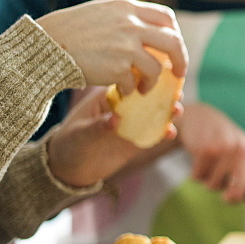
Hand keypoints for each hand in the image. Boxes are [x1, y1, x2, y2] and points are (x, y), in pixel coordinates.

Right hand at [36, 0, 188, 95]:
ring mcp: (126, 45)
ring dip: (153, 82)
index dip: (174, 34)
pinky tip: (123, 91)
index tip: (172, 49)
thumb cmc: (69, 32)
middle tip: (179, 74)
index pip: (166, 18)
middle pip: (173, 42)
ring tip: (144, 88)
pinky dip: (132, 89)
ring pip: (157, 68)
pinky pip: (135, 83)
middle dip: (181, 60)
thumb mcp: (100, 14)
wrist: (44, 46)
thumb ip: (126, 19)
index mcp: (126, 7)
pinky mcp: (118, 67)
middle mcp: (130, 23)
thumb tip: (152, 32)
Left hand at [46, 87, 180, 187]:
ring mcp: (131, 124)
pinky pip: (154, 135)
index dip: (147, 77)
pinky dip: (164, 132)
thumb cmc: (69, 142)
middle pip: (148, 96)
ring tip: (176, 110)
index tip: (162, 75)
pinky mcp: (136, 142)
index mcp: (108, 97)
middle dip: (165, 93)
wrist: (67, 168)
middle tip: (176, 93)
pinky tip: (169, 133)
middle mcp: (123, 108)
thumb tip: (117, 119)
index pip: (130, 82)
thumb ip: (99, 126)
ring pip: (155, 114)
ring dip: (169, 111)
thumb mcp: (80, 133)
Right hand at [177, 102, 244, 212]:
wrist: (202, 118)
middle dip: (229, 196)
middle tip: (226, 188)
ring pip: (214, 186)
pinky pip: (198, 177)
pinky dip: (197, 173)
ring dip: (210, 179)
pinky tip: (203, 157)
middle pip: (238, 192)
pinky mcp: (207, 149)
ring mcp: (227, 150)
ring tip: (214, 161)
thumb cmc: (226, 144)